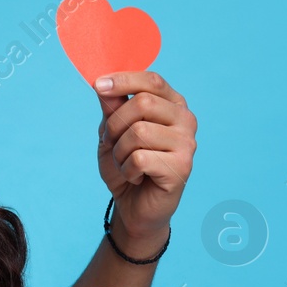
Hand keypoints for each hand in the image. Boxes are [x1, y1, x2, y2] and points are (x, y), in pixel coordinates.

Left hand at [95, 71, 196, 248]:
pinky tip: (136, 177)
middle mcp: (185, 119)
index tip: (98, 84)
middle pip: (142, 104)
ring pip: (139, 132)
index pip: (152, 80)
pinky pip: (140, 158)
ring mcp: (187, 143)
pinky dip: (127, 170)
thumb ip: (111, 107)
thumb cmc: (126, 166)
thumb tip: (102, 83)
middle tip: (113, 144)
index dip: (124, 80)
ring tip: (127, 164)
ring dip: (120, 152)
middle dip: (115, 125)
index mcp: (172, 105)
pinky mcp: (182, 166)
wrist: (133, 206)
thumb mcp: (112, 133)